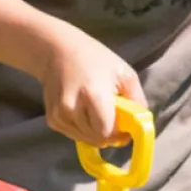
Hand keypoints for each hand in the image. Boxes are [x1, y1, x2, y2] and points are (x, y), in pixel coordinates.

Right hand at [39, 27, 145, 146]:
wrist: (58, 50)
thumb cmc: (95, 59)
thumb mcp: (125, 74)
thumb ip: (137, 102)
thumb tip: (139, 127)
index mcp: (93, 96)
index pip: (106, 132)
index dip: (118, 134)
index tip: (124, 128)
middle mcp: (72, 108)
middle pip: (96, 138)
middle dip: (108, 134)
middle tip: (113, 120)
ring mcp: (59, 115)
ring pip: (85, 139)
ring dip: (96, 133)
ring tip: (98, 113)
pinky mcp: (52, 119)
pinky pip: (73, 135)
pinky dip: (83, 130)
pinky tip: (84, 112)